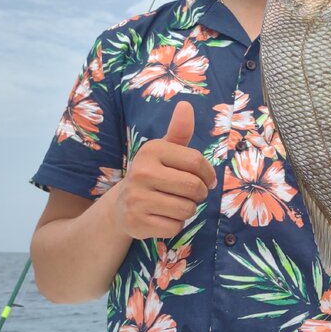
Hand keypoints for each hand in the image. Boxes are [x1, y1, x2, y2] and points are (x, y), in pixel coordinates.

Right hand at [114, 101, 214, 238]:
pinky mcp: (136, 222)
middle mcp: (141, 171)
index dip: (208, 174)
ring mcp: (136, 198)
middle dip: (199, 194)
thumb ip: (179, 131)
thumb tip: (185, 104)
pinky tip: (162, 217)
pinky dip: (175, 225)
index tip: (207, 180)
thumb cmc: (153, 174)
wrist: (122, 205)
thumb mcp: (165, 151)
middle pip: (194, 187)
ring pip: (187, 209)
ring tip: (173, 204)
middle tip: (191, 194)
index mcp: (152, 150)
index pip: (197, 161)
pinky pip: (175, 227)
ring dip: (187, 210)